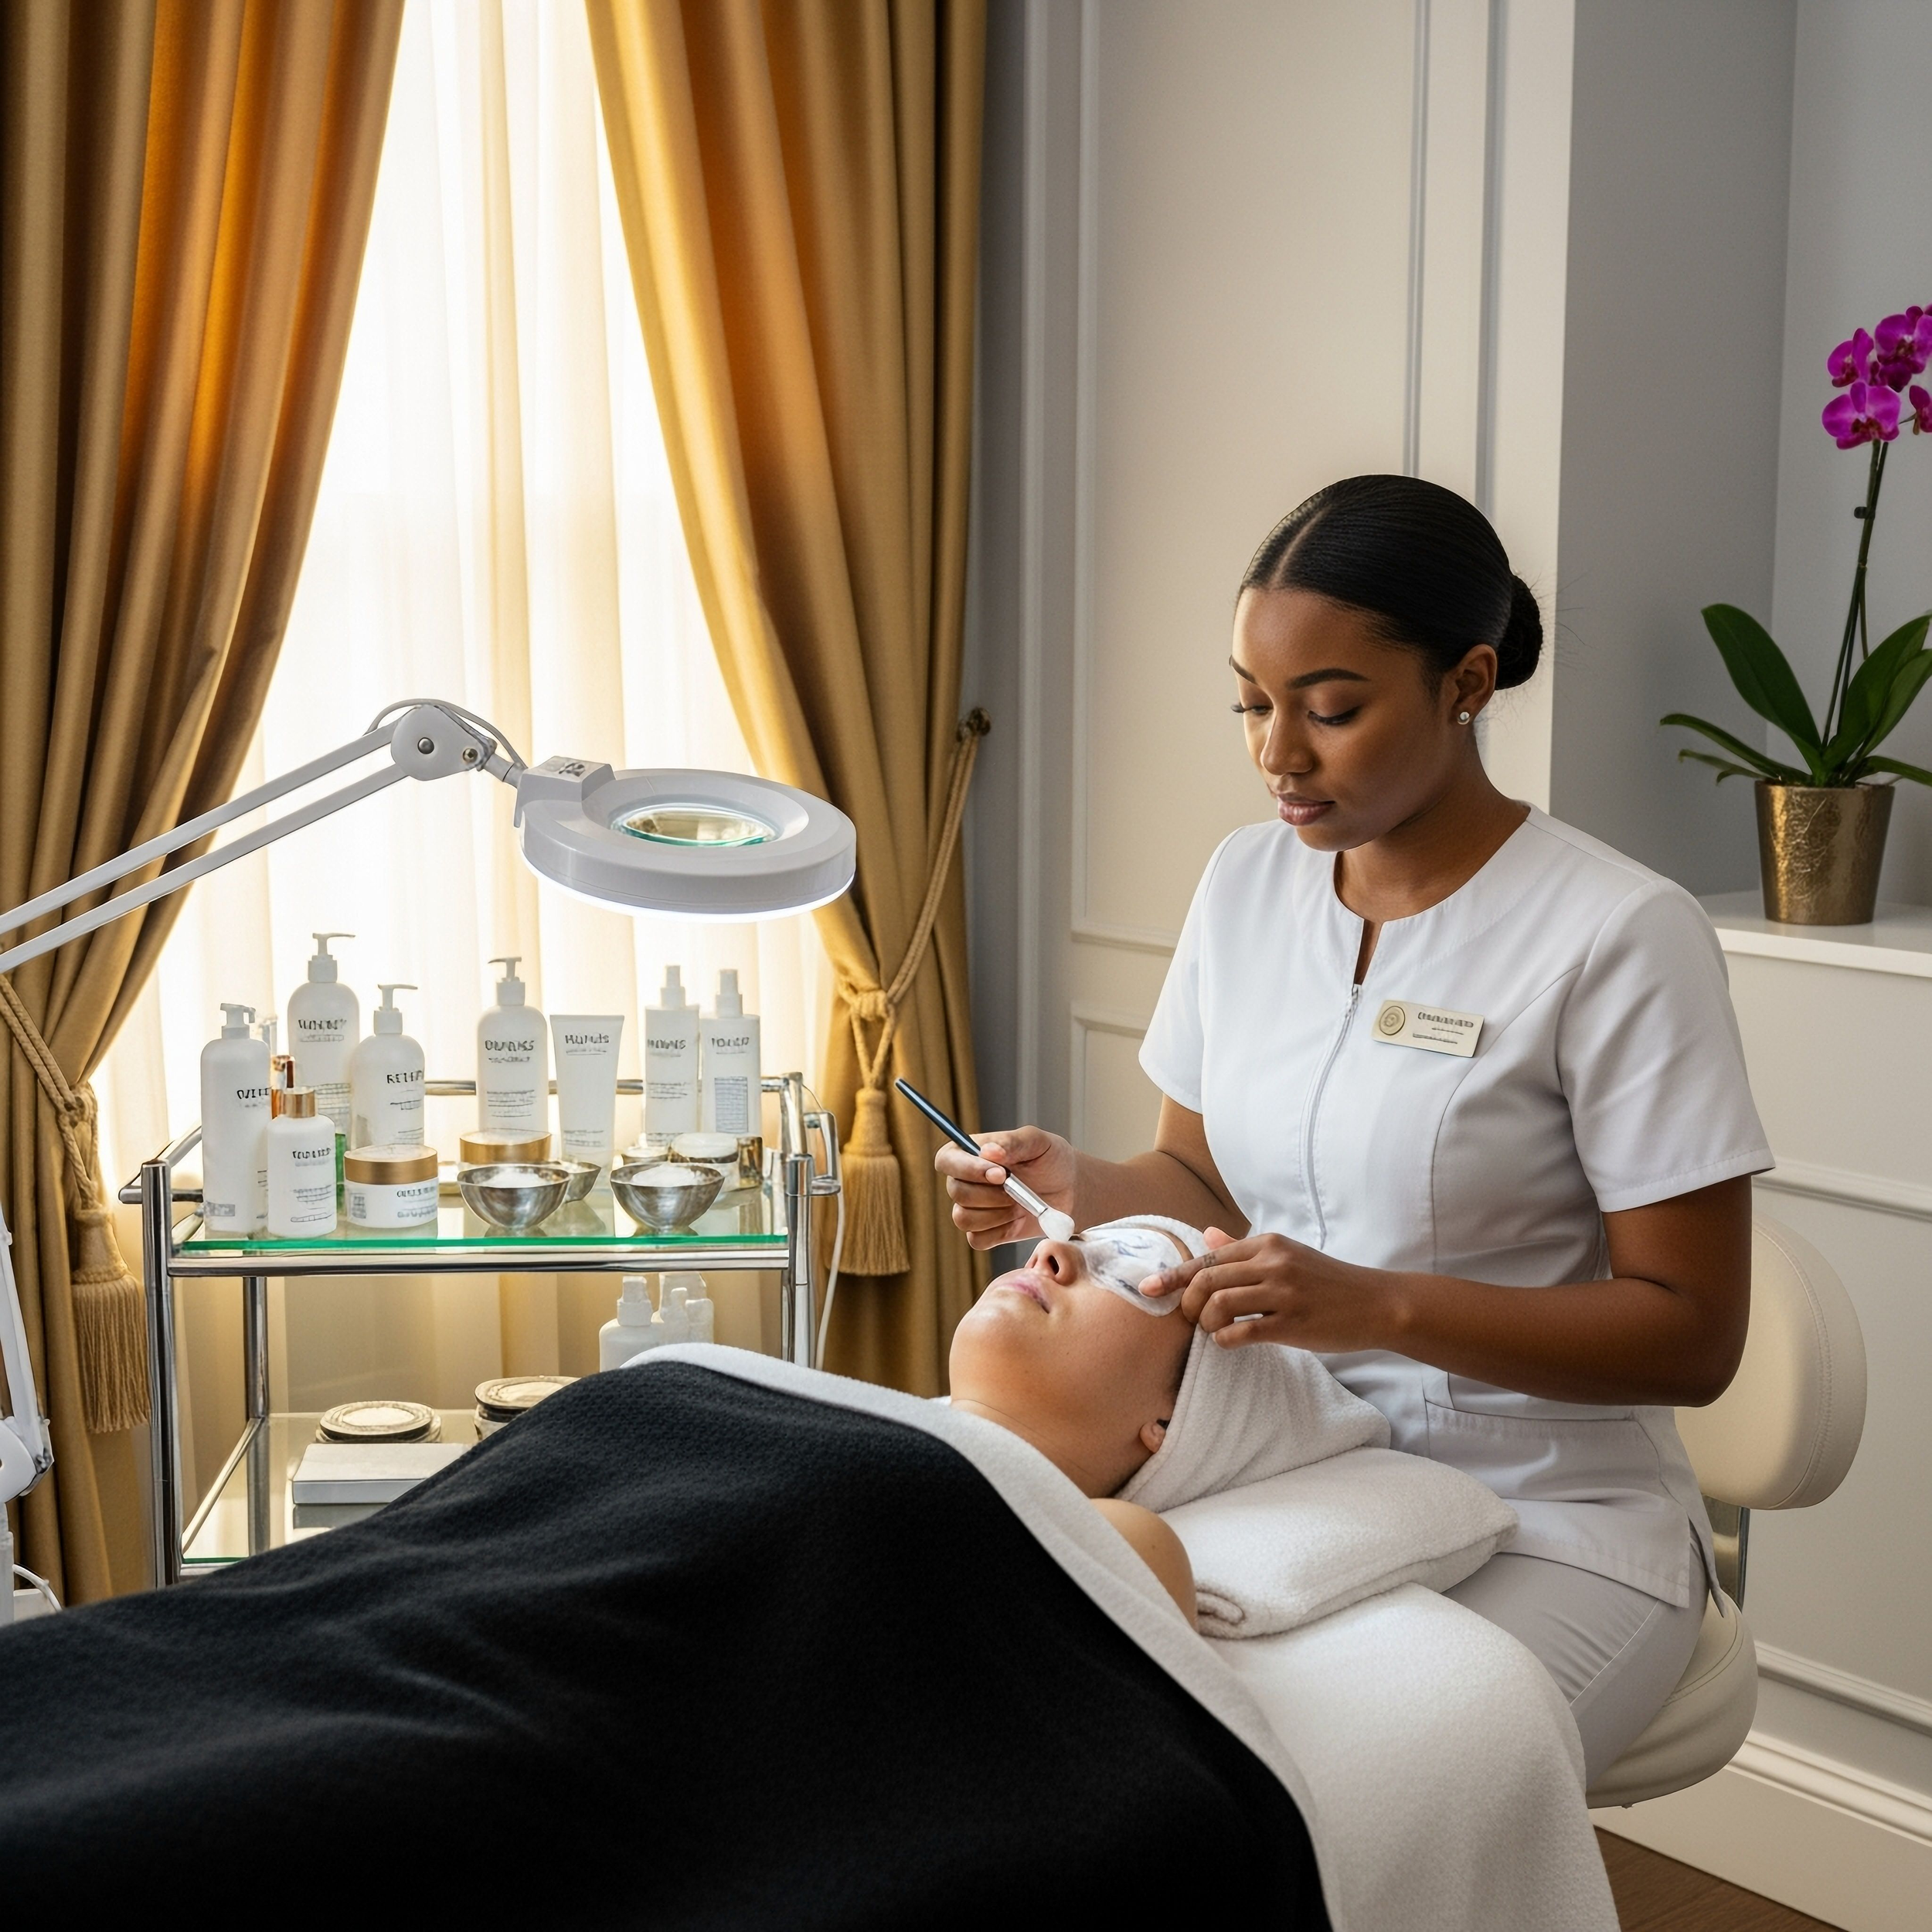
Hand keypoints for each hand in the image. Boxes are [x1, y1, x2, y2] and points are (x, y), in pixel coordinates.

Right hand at [935, 1123, 1077, 1248]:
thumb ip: (1011, 1143)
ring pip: (963, 1218)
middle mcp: (965, 1180)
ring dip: (996, 1213)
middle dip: (990, 1194)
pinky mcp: (985, 1233)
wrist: (1071, 1189)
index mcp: (970, 1153)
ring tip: (1021, 1203)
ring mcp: (973, 1208)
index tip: (1000, 1174)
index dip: (967, 1169)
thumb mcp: (1038, 1142)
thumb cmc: (1051, 1159)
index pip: (946, 1160)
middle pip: (955, 1192)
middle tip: (1018, 1190)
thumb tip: (987, 1151)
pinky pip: (977, 1239)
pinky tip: (1018, 1219)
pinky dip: (1000, 1231)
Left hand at [1142, 1228, 1398, 1351]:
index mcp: (1268, 1244)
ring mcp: (1283, 1293)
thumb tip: (1206, 1235)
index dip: (1173, 1275)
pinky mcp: (1293, 1323)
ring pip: (1219, 1304)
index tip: (1147, 1289)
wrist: (1376, 1302)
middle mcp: (1272, 1263)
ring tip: (1211, 1331)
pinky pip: (1242, 1332)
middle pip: (1206, 1279)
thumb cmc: (1328, 1282)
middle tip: (1186, 1319)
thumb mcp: (1287, 1256)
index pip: (1208, 1258)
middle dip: (1185, 1302)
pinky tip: (1228, 1343)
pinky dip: (1225, 1340)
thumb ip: (1243, 1249)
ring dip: (1205, 1322)